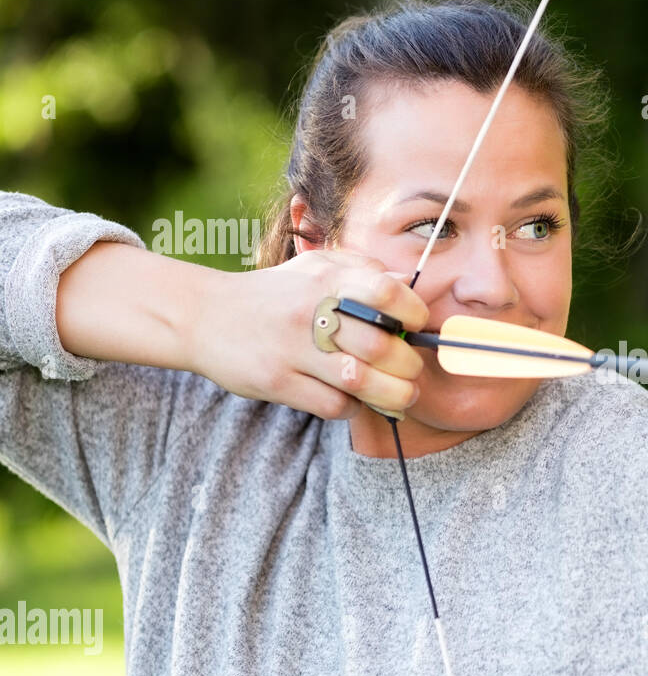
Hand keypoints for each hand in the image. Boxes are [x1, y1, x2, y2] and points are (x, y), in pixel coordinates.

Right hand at [194, 249, 428, 419]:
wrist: (203, 315)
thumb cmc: (272, 294)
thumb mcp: (314, 268)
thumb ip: (362, 272)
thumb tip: (408, 285)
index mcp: (325, 279)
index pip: (386, 293)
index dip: (413, 312)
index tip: (416, 325)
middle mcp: (310, 311)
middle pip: (380, 346)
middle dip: (409, 366)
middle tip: (413, 372)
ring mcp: (291, 349)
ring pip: (361, 381)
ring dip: (392, 395)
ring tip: (402, 396)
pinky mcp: (276, 382)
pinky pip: (332, 404)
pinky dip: (353, 407)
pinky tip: (353, 399)